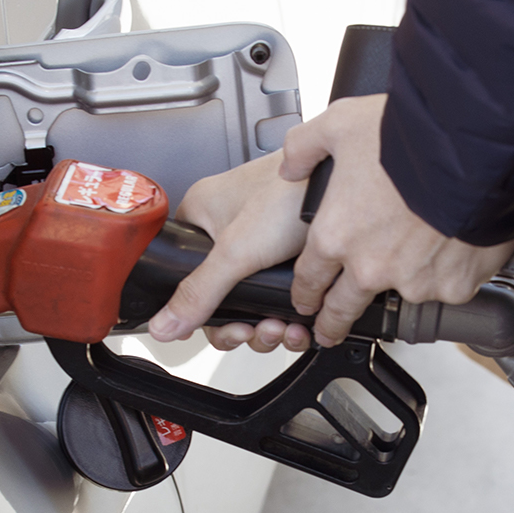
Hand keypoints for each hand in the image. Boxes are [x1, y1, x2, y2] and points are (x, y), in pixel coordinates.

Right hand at [147, 152, 312, 351]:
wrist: (349, 183)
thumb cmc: (293, 191)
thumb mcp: (237, 250)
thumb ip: (199, 292)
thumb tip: (164, 325)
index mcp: (201, 218)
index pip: (185, 279)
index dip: (203, 314)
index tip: (228, 328)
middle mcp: (228, 230)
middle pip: (222, 300)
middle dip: (243, 326)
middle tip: (258, 330)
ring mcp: (262, 245)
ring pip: (253, 303)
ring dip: (269, 326)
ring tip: (283, 326)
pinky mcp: (291, 254)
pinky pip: (281, 298)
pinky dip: (290, 318)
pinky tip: (300, 323)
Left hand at [279, 94, 513, 345]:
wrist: (474, 151)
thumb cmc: (409, 137)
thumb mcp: (340, 124)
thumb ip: (306, 148)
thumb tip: (290, 165)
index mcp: (335, 235)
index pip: (309, 279)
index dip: (305, 293)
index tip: (307, 300)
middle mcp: (370, 267)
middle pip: (342, 309)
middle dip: (332, 324)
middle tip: (330, 331)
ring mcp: (413, 281)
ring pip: (401, 294)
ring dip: (403, 283)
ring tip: (416, 259)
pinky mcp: (453, 286)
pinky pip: (446, 287)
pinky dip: (448, 273)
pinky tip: (452, 246)